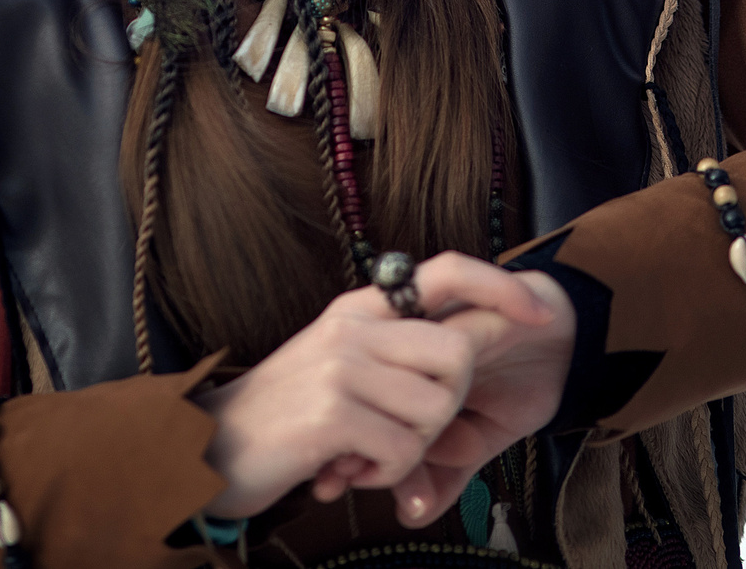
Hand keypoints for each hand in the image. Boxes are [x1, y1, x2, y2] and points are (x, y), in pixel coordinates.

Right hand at [195, 253, 558, 519]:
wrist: (206, 449)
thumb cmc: (282, 419)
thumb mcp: (336, 365)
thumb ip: (389, 351)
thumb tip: (464, 353)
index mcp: (359, 308)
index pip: (447, 271)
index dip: (501, 289)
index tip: (538, 315)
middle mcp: (352, 325)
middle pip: (458, 356)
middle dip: (448, 408)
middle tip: (406, 432)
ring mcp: (341, 365)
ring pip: (435, 409)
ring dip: (411, 449)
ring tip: (366, 453)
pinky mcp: (331, 412)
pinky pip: (403, 451)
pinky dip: (386, 475)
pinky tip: (347, 470)